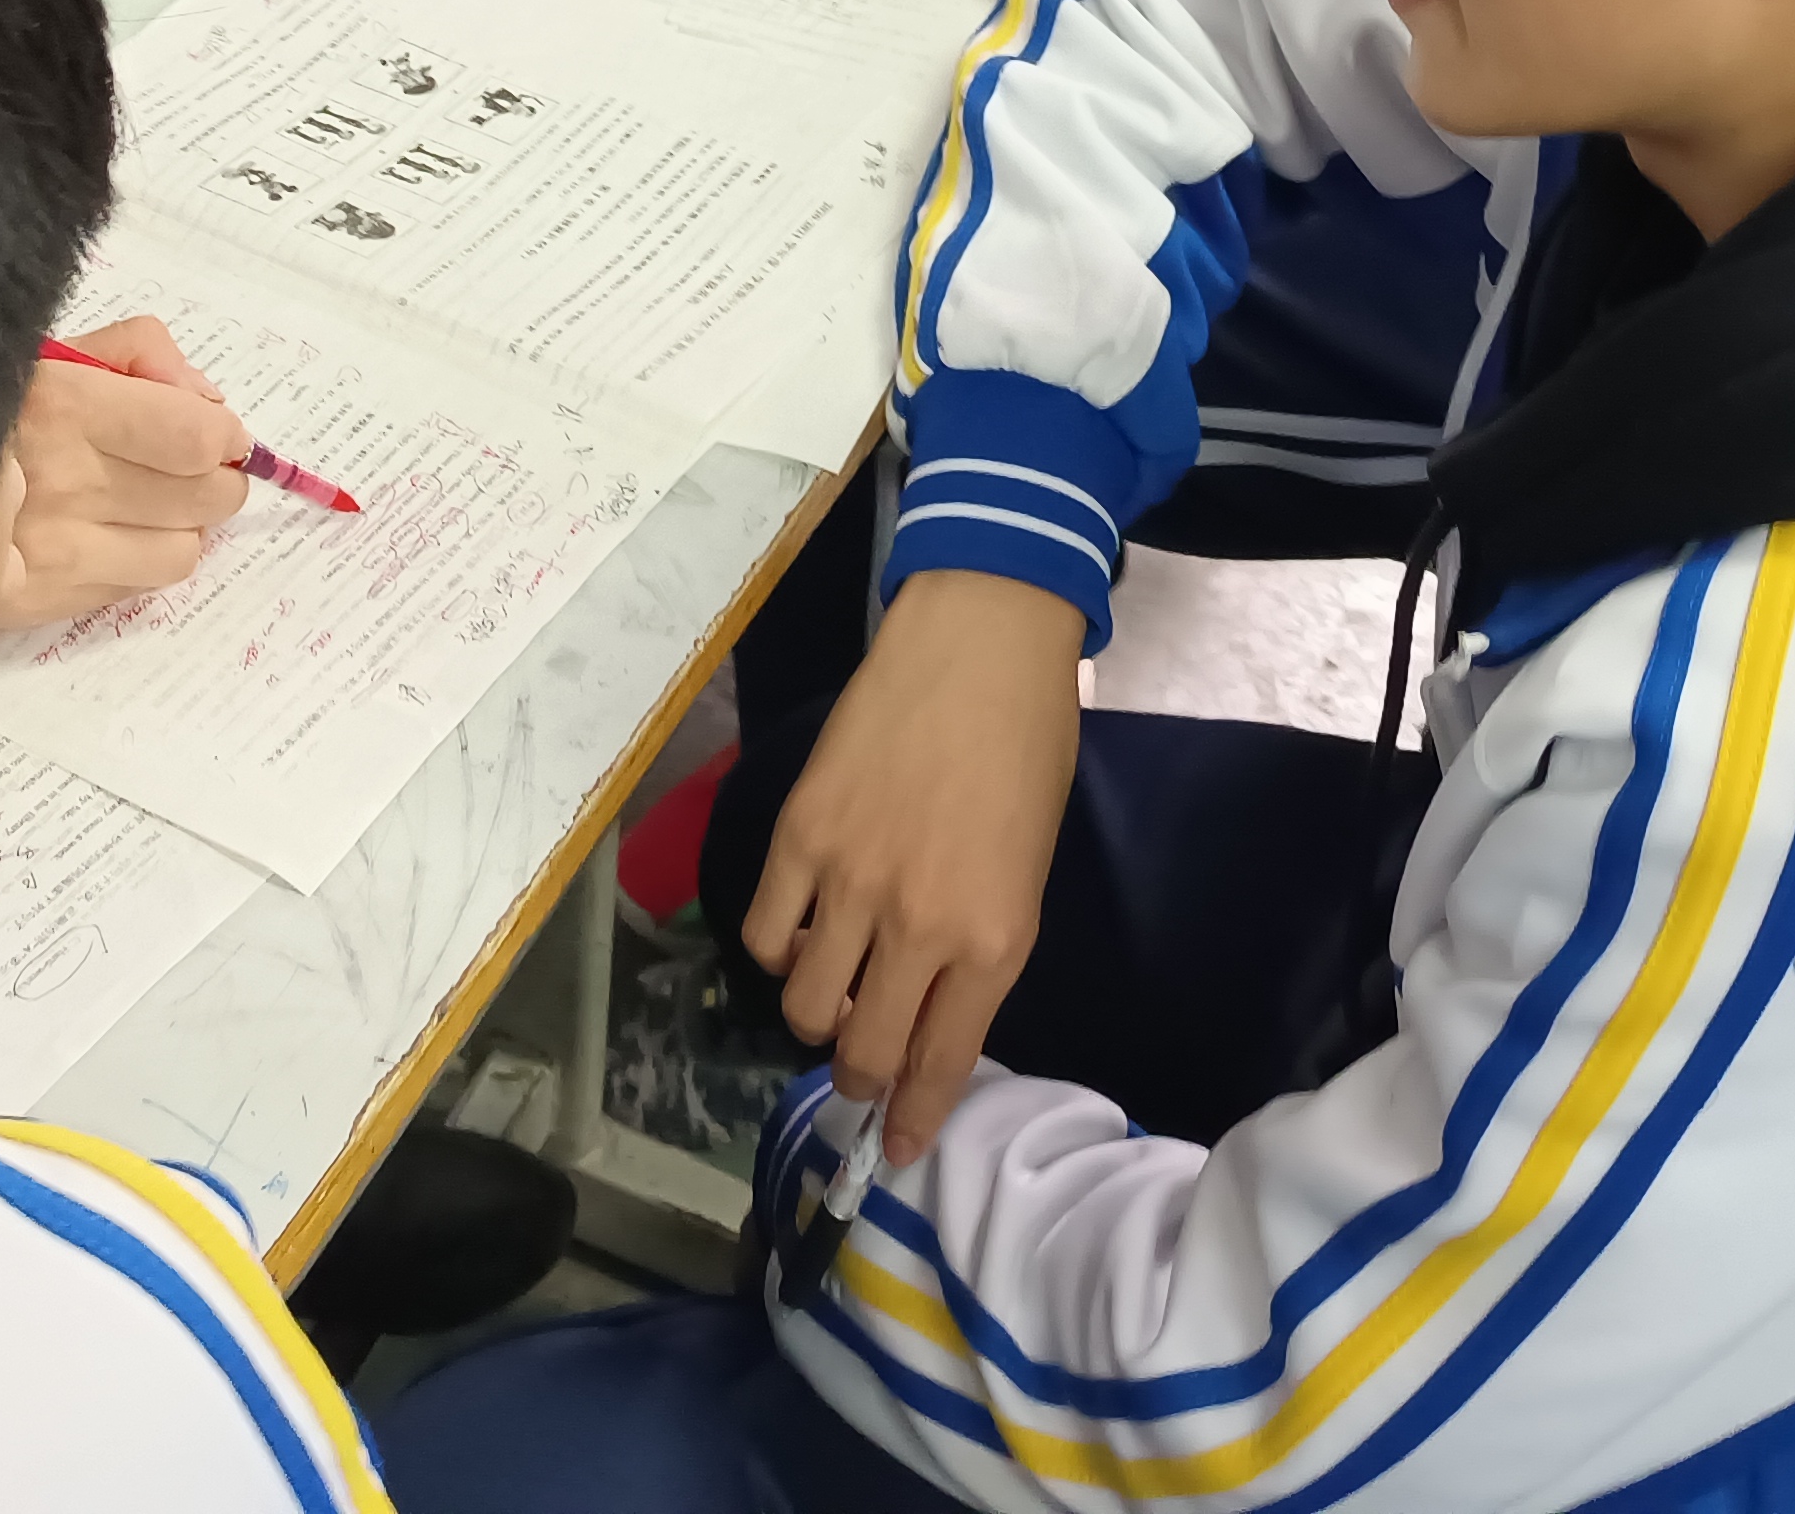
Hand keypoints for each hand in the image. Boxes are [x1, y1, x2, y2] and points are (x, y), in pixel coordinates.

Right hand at [0, 318, 249, 625]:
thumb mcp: (48, 345)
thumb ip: (138, 353)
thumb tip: (207, 402)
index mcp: (60, 403)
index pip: (196, 436)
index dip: (225, 436)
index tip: (214, 431)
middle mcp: (60, 480)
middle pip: (206, 497)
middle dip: (214, 480)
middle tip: (189, 469)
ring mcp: (49, 551)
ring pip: (181, 551)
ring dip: (178, 527)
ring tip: (142, 506)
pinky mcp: (34, 602)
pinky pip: (134, 590)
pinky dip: (136, 562)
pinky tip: (103, 538)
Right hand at [743, 571, 1084, 1163]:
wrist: (979, 646)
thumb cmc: (1027, 751)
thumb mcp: (1028, 870)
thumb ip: (979, 948)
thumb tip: (929, 1011)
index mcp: (992, 939)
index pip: (937, 1062)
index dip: (911, 1118)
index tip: (896, 1148)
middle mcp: (918, 926)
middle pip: (862, 1047)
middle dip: (858, 1079)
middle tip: (858, 1071)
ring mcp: (850, 881)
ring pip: (804, 1003)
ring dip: (817, 1014)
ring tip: (832, 989)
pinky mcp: (799, 836)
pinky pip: (766, 931)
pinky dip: (781, 947)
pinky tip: (802, 930)